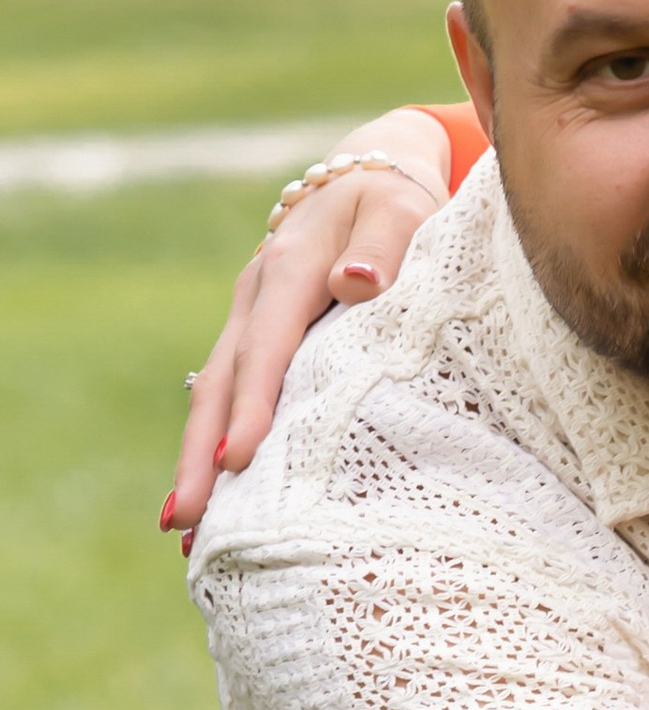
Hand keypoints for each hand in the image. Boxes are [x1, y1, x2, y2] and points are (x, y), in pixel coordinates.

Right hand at [169, 114, 451, 535]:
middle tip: (186, 521)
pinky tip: (213, 501)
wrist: (365, 179)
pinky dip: (214, 444)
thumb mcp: (401, 209)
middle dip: (198, 454)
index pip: (266, 346)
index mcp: (288, 270)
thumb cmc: (396, 202)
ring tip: (185, 530)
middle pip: (219, 382)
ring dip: (195, 460)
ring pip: (212, 395)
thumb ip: (383, 244)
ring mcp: (248, 320)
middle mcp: (255, 298)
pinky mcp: (255, 340)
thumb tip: (357, 282)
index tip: (236, 461)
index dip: (250, 405)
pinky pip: (229, 395)